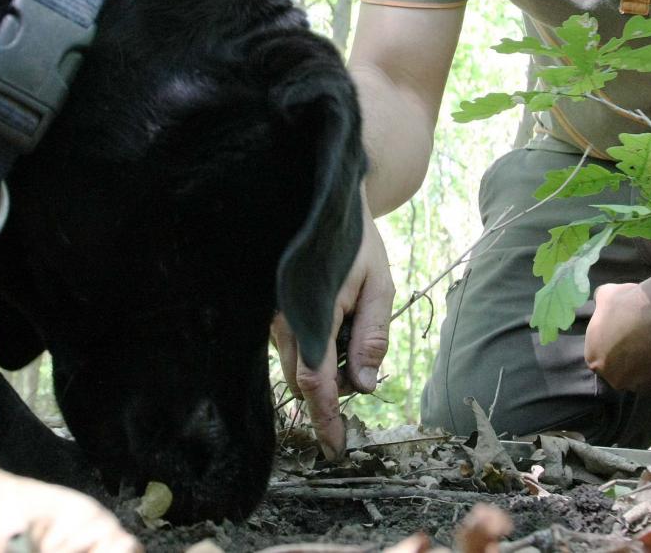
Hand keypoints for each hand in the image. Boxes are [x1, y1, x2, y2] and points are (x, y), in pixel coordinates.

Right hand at [270, 214, 393, 459]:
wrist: (323, 202)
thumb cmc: (356, 242)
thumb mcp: (378, 286)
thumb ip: (372, 336)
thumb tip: (364, 386)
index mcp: (313, 313)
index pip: (316, 382)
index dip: (326, 419)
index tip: (336, 449)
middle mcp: (284, 319)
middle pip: (303, 381)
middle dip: (330, 395)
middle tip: (359, 380)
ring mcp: (273, 316)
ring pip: (296, 366)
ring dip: (323, 371)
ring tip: (349, 338)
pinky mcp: (271, 313)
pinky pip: (290, 348)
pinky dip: (312, 353)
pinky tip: (332, 329)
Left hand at [585, 282, 650, 396]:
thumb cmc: (629, 305)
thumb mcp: (606, 295)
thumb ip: (601, 304)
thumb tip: (602, 303)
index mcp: (595, 360)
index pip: (600, 355)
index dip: (612, 343)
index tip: (624, 332)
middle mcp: (614, 379)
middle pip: (620, 370)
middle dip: (629, 357)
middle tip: (642, 338)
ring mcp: (640, 386)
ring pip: (643, 377)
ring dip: (649, 365)